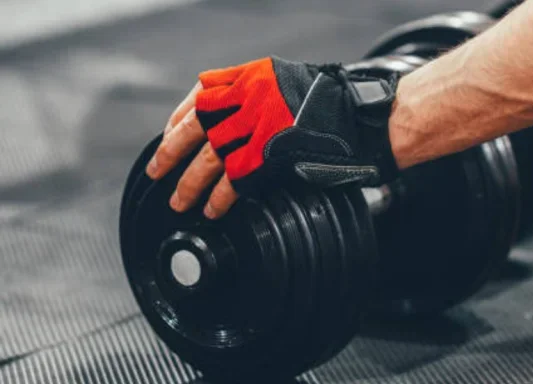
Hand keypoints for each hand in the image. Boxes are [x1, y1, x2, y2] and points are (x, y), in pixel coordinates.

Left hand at [144, 57, 400, 218]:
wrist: (361, 115)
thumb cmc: (330, 99)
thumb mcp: (284, 80)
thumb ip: (252, 89)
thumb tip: (222, 107)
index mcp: (248, 78)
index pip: (198, 97)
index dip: (178, 119)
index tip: (168, 134)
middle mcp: (246, 100)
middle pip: (195, 129)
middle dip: (171, 153)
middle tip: (157, 170)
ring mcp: (256, 129)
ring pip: (209, 159)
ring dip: (190, 183)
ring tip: (180, 201)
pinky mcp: (268, 157)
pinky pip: (234, 180)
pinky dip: (220, 197)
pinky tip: (212, 209)